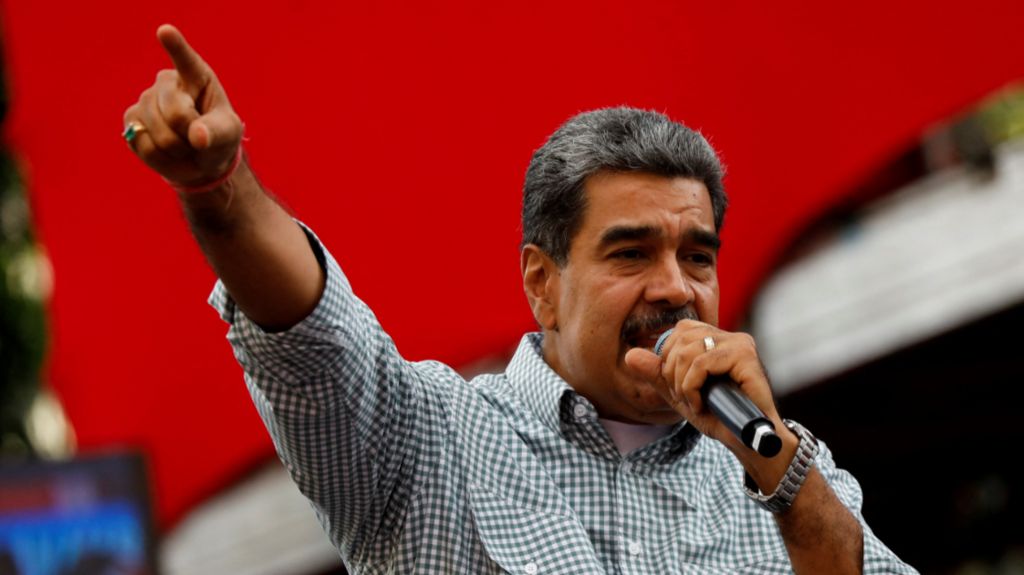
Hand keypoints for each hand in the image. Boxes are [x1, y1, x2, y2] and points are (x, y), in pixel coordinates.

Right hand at [123, 24, 242, 187]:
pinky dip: (161, 158)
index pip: (185, 59)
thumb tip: (197, 136)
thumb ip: (215, 133)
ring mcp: (145, 100)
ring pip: (158, 133)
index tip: (165, 31)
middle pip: (175, 113)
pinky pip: (143, 145)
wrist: (200, 160)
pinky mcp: (131, 120)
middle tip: (199, 139)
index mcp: (196, 76)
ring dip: (177, 150)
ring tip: (185, 145)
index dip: (175, 46)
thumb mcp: (227, 134)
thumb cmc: (218, 138)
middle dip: (190, 135)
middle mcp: (166, 82)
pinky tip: (168, 152)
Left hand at [624, 320, 780, 452]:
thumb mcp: (680, 394)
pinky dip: (692, 387)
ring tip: (694, 403)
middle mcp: (730, 337)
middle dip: (672, 373)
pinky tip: (701, 404)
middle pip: (680, 339)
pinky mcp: (746, 356)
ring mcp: (740, 344)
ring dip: (682, 384)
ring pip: (688, 351)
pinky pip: (702, 364)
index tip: (678, 388)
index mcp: (717, 340)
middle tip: (685, 398)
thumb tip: (630, 355)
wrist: (748, 441)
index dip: (669, 360)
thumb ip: (657, 374)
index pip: (679, 331)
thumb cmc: (719, 417)